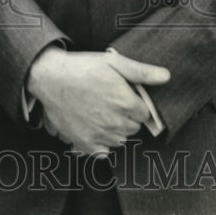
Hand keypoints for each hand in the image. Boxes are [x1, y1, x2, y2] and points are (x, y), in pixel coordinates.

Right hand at [27, 48, 169, 155]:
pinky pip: (103, 153)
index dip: (134, 104)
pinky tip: (93, 128)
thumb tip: (166, 76)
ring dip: (114, 130)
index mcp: (126, 103)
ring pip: (119, 140)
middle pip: (133, 128)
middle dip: (126, 117)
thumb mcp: (112, 61)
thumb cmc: (81, 67)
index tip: (122, 96)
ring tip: (99, 113)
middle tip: (109, 102)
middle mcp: (115, 123)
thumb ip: (142, 71)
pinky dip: (101, 144)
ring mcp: (100, 135)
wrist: (49, 78)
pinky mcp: (85, 144)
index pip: (144, 114)